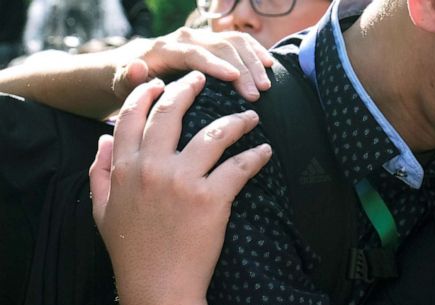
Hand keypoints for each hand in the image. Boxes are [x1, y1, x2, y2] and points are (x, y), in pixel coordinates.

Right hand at [90, 71, 270, 304]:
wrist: (158, 288)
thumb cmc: (131, 253)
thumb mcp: (103, 211)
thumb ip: (100, 173)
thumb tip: (101, 140)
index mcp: (124, 168)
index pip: (131, 118)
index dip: (146, 95)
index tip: (161, 83)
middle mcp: (152, 168)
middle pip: (171, 114)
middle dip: (189, 90)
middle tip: (205, 81)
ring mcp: (183, 181)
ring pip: (212, 135)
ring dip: (236, 122)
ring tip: (251, 117)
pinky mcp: (211, 199)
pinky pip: (238, 167)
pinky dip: (255, 156)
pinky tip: (265, 150)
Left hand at [111, 28, 273, 103]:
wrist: (132, 66)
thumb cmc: (128, 82)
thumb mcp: (121, 83)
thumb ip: (128, 78)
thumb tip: (138, 67)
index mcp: (166, 49)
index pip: (194, 53)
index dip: (216, 64)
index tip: (235, 78)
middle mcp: (186, 39)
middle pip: (220, 47)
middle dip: (242, 68)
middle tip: (258, 93)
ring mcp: (201, 39)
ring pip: (233, 41)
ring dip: (253, 61)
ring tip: (266, 85)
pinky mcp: (212, 45)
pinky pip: (238, 41)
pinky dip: (255, 51)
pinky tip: (269, 66)